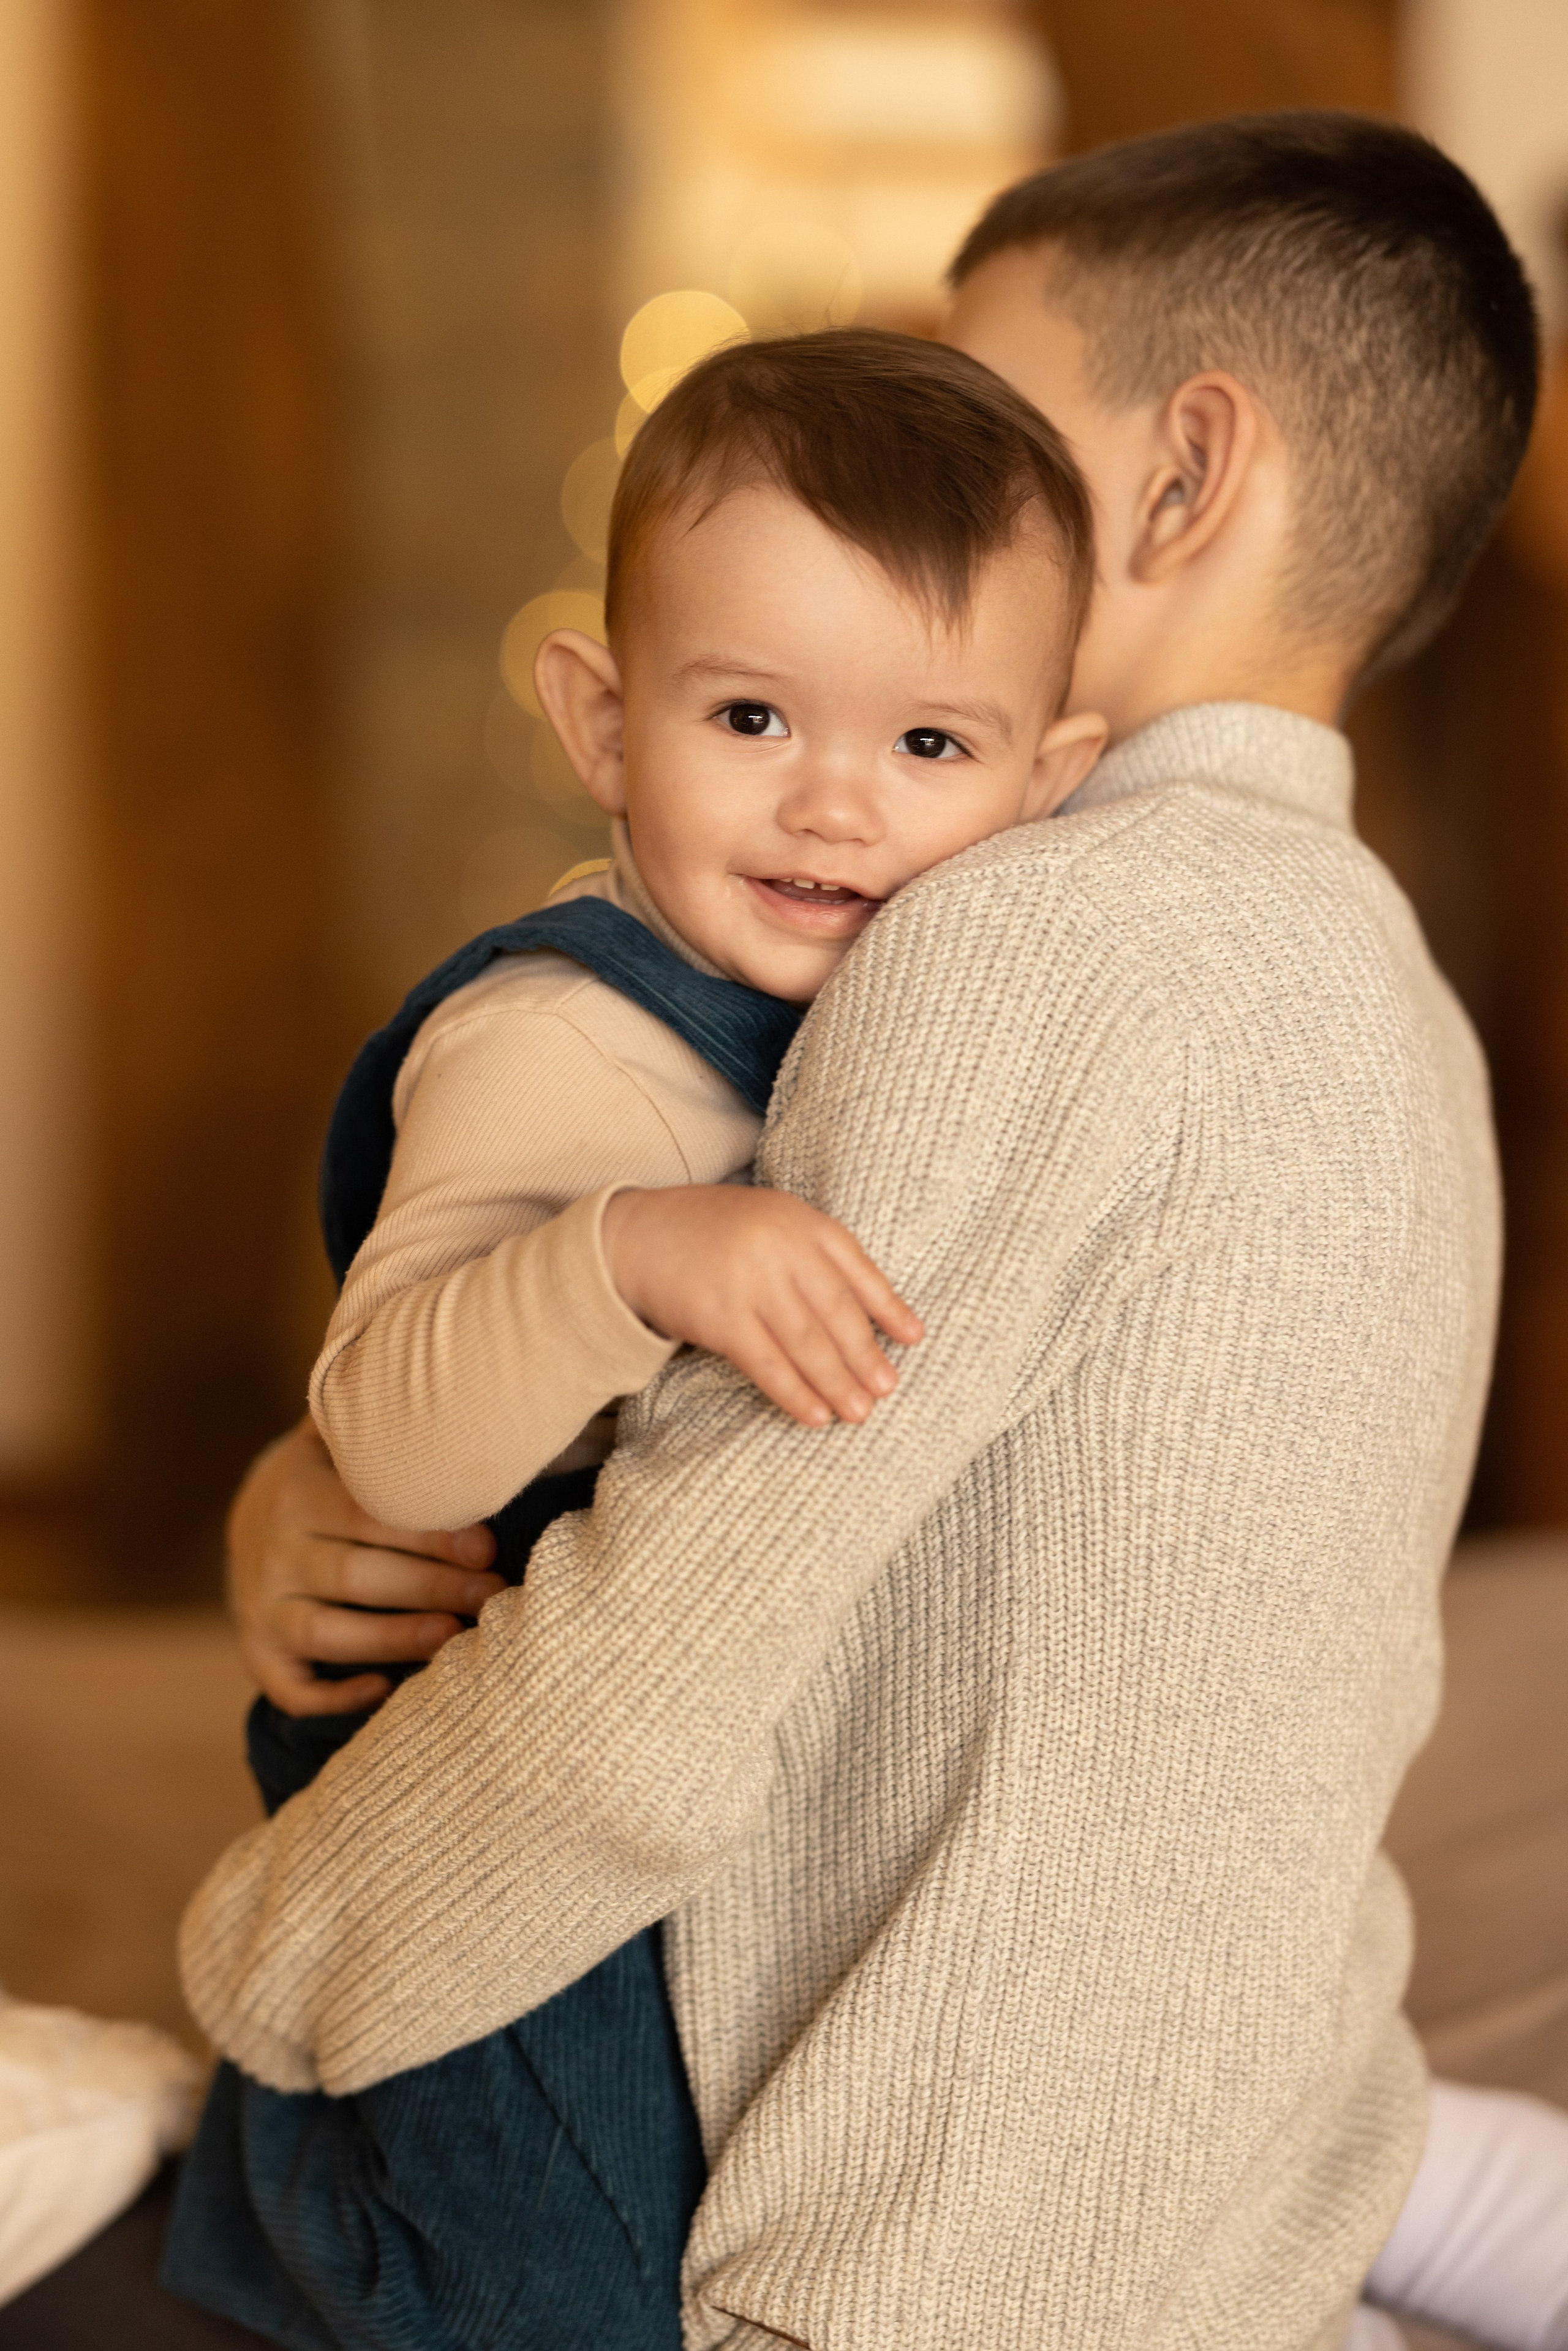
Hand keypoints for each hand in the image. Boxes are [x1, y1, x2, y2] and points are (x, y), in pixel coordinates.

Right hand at [227, 1418, 503, 1716]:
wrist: (254, 1518)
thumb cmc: (332, 1478)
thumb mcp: (340, 1440)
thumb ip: (377, 1424)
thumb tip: (454, 1392)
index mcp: (301, 1491)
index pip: (369, 1516)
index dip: (430, 1535)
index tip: (488, 1547)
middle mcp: (274, 1550)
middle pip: (356, 1575)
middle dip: (432, 1588)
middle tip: (495, 1595)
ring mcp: (261, 1606)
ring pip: (326, 1632)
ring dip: (392, 1639)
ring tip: (454, 1639)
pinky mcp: (259, 1652)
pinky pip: (289, 1686)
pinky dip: (332, 1696)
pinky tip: (383, 1691)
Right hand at [601, 1186, 922, 1427]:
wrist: (637, 1236)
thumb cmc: (714, 1233)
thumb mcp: (771, 1222)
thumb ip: (814, 1254)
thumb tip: (871, 1310)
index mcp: (801, 1221)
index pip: (857, 1269)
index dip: (889, 1307)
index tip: (914, 1338)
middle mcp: (781, 1248)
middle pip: (837, 1312)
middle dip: (866, 1356)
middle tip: (888, 1389)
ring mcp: (750, 1282)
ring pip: (807, 1342)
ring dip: (837, 1382)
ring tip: (860, 1413)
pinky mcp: (720, 1317)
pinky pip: (767, 1363)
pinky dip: (794, 1393)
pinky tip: (814, 1415)